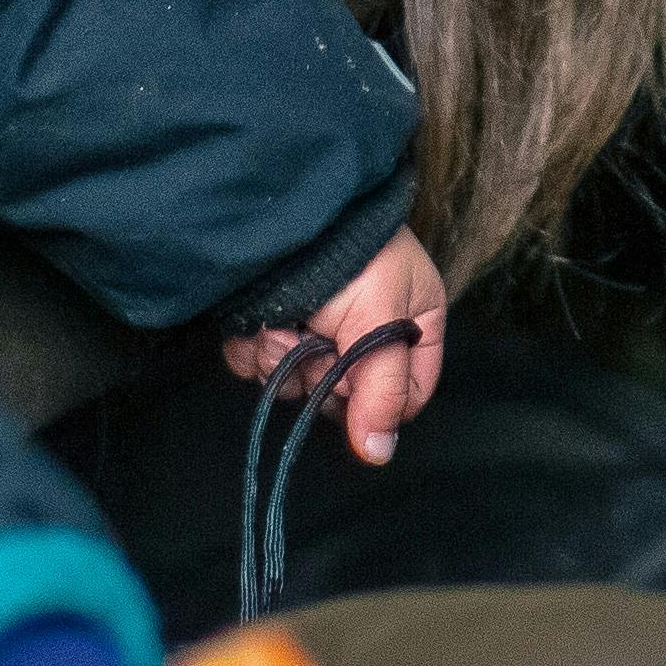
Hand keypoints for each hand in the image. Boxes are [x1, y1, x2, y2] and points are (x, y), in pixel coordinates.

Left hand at [224, 231, 448, 465]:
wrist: (285, 211)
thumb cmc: (353, 255)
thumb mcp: (382, 319)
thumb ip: (382, 388)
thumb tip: (378, 454)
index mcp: (410, 327)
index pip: (405, 397)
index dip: (379, 401)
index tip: (354, 383)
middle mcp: (362, 335)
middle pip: (344, 398)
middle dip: (323, 375)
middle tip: (316, 343)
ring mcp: (313, 334)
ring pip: (296, 385)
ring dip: (284, 361)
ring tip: (285, 323)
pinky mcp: (270, 329)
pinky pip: (258, 367)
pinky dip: (254, 349)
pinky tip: (260, 323)